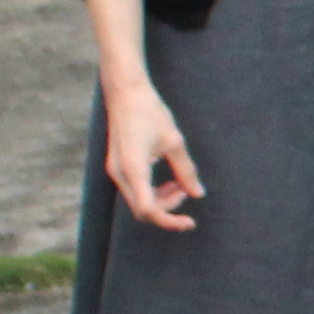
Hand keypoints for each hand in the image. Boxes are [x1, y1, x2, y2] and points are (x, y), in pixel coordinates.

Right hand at [102, 75, 203, 230]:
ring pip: (138, 201)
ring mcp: (114, 170)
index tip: (190, 222)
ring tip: (180, 184)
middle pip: (143, 210)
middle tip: (186, 191)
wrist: (125, 91)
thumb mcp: (174, 141)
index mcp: (134, 169)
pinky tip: (168, 179)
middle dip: (168, 208)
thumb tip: (198, 194)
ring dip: (160, 199)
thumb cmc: (150, 112)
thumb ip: (186, 171)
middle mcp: (119, 173)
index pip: (150, 210)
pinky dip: (151, 191)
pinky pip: (134, 189)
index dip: (170, 221)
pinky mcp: (116, 165)